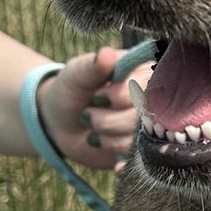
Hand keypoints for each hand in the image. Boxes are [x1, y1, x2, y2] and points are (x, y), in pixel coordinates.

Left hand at [35, 47, 149, 172]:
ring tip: (93, 129)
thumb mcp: (76, 74)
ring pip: (139, 139)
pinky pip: (138, 156)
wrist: (59, 123)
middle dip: (107, 120)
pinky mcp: (141, 148)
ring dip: (107, 137)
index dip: (118, 96)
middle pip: (144, 116)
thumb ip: (93, 66)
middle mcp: (151, 98)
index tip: (96, 95)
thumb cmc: (70, 90)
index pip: (145, 87)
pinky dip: (115, 152)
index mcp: (141, 73)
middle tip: (88, 115)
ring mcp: (148, 125)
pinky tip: (102, 144)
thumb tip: (106, 54)